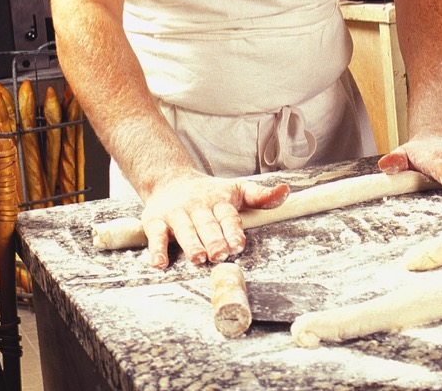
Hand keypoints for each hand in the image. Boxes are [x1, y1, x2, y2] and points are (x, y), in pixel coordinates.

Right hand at [138, 173, 289, 268]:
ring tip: (198, 257)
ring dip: (190, 244)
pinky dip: (157, 249)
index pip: (228, 215)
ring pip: (184, 229)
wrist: (170, 179)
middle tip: (219, 254)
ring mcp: (176, 213)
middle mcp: (197, 206)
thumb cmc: (209, 192)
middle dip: (213, 239)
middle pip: (206, 224)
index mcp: (219, 200)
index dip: (233, 229)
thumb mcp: (236, 190)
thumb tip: (286, 192)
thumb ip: (260, 195)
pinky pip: (155, 235)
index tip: (238, 243)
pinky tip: (159, 263)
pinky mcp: (155, 221)